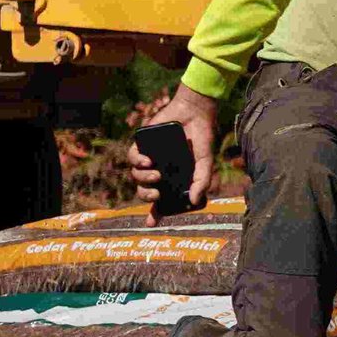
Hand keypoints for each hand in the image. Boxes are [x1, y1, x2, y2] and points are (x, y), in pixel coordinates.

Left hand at [127, 85, 219, 210]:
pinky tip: (147, 161)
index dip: (155, 212)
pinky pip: (131, 157)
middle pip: (144, 189)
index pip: (160, 199)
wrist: (195, 112)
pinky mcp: (142, 143)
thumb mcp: (205, 162)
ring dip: (142, 178)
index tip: (151, 224)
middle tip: (156, 194)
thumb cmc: (202, 137)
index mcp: (172, 177)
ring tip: (156, 174)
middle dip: (146, 196)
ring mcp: (149, 156)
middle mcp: (159, 169)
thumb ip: (202, 181)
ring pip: (136, 175)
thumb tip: (194, 201)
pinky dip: (137, 162)